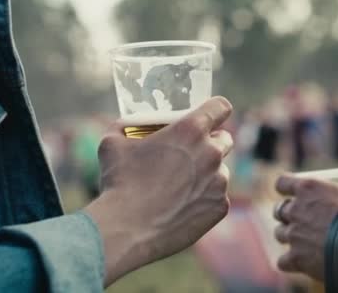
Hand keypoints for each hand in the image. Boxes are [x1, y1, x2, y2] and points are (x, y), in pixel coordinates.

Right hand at [85, 97, 233, 286]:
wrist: (127, 229)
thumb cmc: (119, 183)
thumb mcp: (112, 144)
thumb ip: (124, 127)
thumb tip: (124, 126)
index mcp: (191, 130)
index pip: (220, 107)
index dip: (216, 109)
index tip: (210, 115)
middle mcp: (211, 153)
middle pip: (224, 139)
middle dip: (211, 142)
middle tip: (190, 152)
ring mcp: (219, 182)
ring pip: (220, 171)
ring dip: (206, 173)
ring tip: (179, 186)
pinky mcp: (220, 207)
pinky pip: (217, 197)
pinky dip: (203, 199)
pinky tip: (181, 207)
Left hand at [273, 168, 337, 279]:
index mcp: (308, 189)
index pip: (282, 183)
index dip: (286, 188)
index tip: (293, 194)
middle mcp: (295, 209)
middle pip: (279, 210)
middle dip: (288, 215)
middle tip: (302, 220)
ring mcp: (294, 234)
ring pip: (280, 234)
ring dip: (290, 237)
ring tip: (307, 242)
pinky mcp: (296, 258)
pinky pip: (283, 261)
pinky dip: (290, 262)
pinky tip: (302, 263)